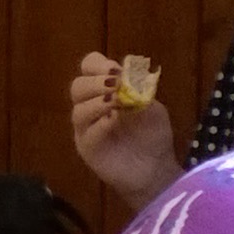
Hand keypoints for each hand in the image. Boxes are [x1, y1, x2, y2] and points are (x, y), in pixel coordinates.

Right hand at [69, 51, 180, 208]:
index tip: (117, 72)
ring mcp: (86, 128)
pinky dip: (100, 123)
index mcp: (105, 90)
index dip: (98, 65)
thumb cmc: (152, 135)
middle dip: (96, 82)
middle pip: (77, 86)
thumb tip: (125, 74)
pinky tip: (114, 121)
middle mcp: (91, 106)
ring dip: (98, 102)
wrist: (156, 168)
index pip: (88, 67)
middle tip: (116, 86)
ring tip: (118, 103)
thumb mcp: (152, 107)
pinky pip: (86, 132)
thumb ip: (140, 90)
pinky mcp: (86, 148)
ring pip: (78, 109)